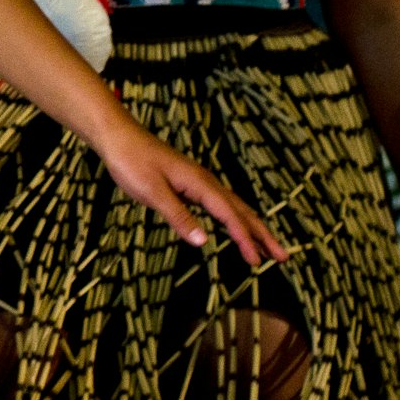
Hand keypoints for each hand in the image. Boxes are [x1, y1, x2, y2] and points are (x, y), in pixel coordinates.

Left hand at [96, 124, 288, 267]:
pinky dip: (231, 218)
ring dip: (250, 227)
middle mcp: (205, 182)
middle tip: (282, 256)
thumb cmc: (131, 161)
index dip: (244, 239)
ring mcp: (197, 182)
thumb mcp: (151, 192)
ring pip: (232, 207)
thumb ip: (178, 216)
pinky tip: (232, 227)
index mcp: (200, 184)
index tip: (257, 262)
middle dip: (261, 234)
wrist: (117, 136)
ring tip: (266, 247)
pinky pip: (218, 204)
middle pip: (240, 211)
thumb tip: (203, 241)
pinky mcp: (188, 183)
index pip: (230, 216)